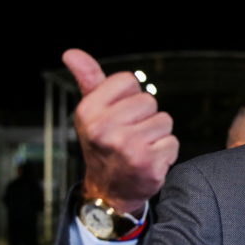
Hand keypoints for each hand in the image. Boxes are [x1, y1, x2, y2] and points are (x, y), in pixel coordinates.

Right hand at [63, 48, 178, 213]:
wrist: (110, 191)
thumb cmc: (104, 145)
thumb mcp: (92, 113)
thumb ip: (88, 80)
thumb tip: (71, 53)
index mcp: (87, 111)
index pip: (128, 80)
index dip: (129, 97)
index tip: (119, 115)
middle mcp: (104, 129)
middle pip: (149, 101)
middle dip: (145, 117)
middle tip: (129, 135)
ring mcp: (126, 147)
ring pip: (164, 121)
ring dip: (157, 135)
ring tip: (139, 148)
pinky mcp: (148, 163)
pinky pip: (173, 143)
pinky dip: (166, 153)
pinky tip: (148, 161)